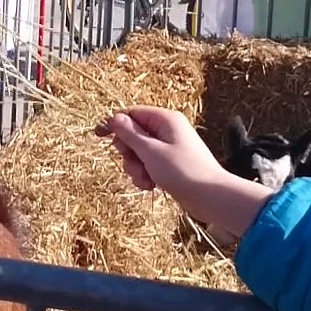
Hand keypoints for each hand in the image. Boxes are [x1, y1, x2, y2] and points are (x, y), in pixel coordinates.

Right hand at [97, 106, 275, 236]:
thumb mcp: (150, 151)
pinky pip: (148, 165)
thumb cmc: (183, 170)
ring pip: (138, 153)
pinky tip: (151, 186)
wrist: (211, 196)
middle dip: (128, 152)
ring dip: (135, 167)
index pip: (132, 114)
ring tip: (145, 179)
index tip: (99, 136)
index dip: (115, 124)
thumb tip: (115, 118)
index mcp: (165, 120)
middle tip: (134, 163)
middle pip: (133, 134)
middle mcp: (167, 131)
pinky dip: (144, 175)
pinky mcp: (170, 164)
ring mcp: (169, 148)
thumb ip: (130, 134)